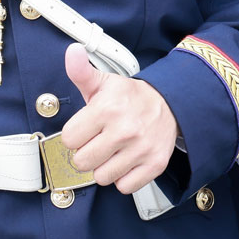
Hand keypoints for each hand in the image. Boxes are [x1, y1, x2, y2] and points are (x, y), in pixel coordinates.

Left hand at [59, 43, 176, 194]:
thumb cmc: (129, 97)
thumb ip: (81, 70)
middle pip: (82, 162)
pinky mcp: (155, 165)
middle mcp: (124, 130)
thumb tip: (72, 51)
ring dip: (104, 167)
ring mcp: (141, 149)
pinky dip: (123, 177)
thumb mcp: (103, 81)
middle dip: (87, 152)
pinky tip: (126, 161)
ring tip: (112, 151)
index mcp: (107, 108)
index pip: (69, 139)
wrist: (169, 103)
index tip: (86, 129)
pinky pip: (124, 187)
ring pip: (102, 177)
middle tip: (98, 141)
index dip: (75, 135)